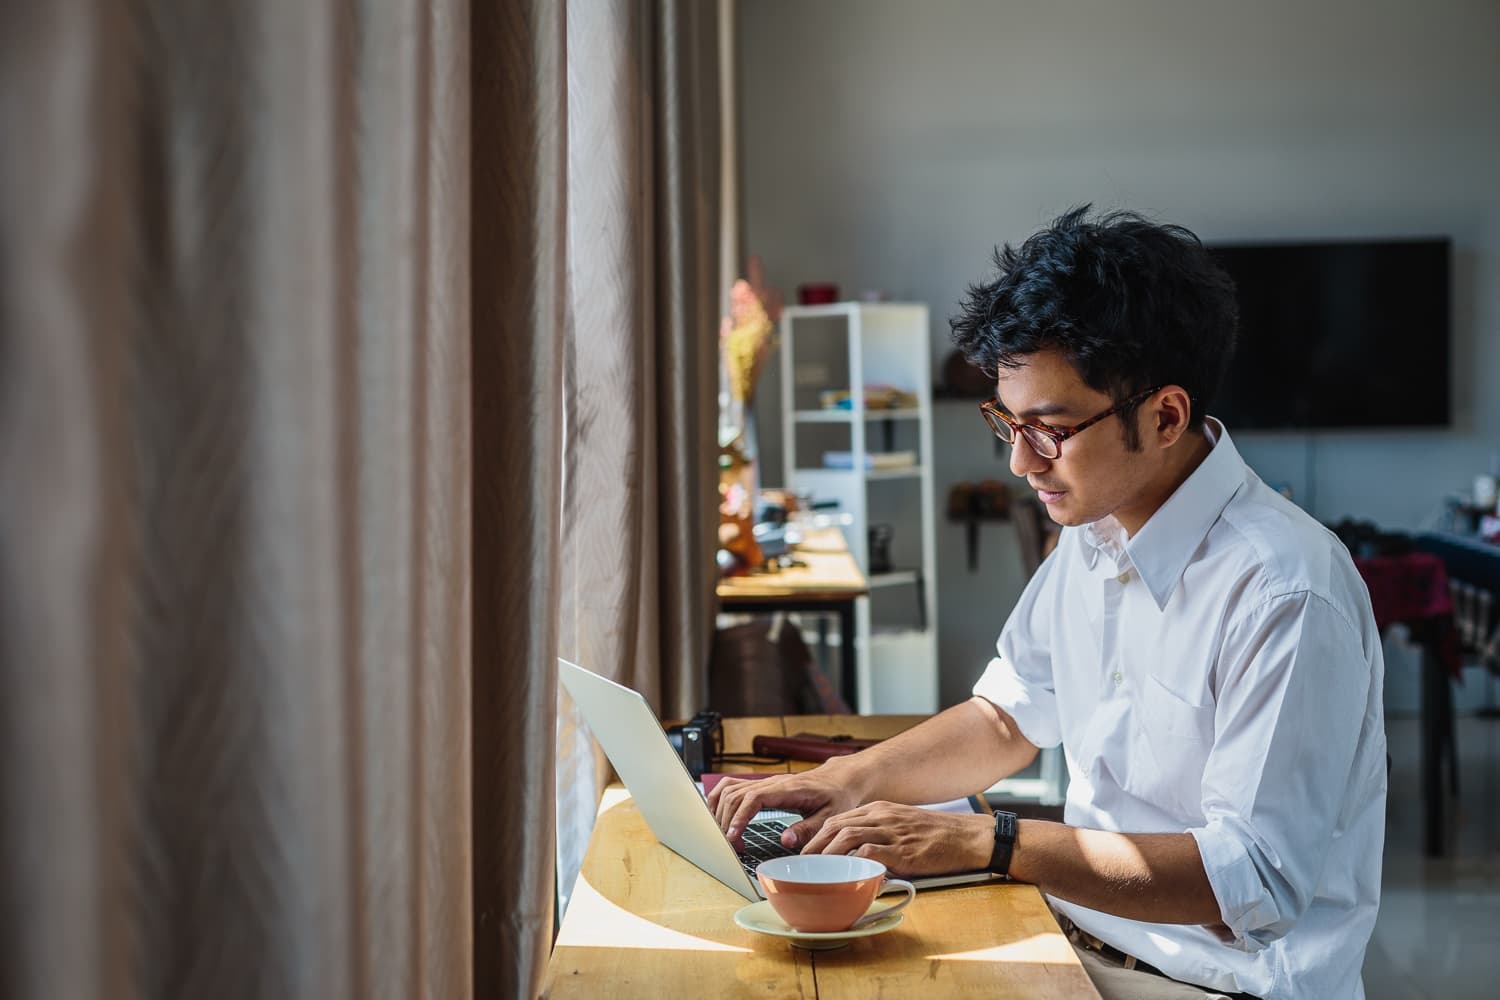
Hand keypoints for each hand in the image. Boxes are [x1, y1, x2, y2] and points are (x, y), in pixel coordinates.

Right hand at [708, 766, 860, 849]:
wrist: (840, 779)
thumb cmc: (837, 797)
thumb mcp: (830, 816)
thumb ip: (808, 829)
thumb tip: (785, 841)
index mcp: (789, 788)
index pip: (754, 797)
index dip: (740, 816)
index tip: (733, 836)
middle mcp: (773, 782)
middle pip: (736, 795)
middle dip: (727, 820)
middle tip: (731, 846)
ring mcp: (765, 782)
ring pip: (731, 789)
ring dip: (721, 811)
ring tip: (725, 836)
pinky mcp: (762, 786)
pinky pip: (733, 786)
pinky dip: (721, 800)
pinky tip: (720, 816)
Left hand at [800, 802, 993, 877]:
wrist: (968, 837)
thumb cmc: (937, 835)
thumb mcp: (902, 825)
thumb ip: (879, 834)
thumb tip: (855, 852)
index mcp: (880, 810)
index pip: (839, 819)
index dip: (818, 835)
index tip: (805, 851)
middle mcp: (882, 817)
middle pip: (837, 825)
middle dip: (814, 845)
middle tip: (801, 863)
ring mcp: (892, 833)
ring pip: (848, 837)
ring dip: (827, 854)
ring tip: (816, 870)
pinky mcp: (904, 851)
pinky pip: (872, 854)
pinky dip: (856, 864)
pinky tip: (847, 876)